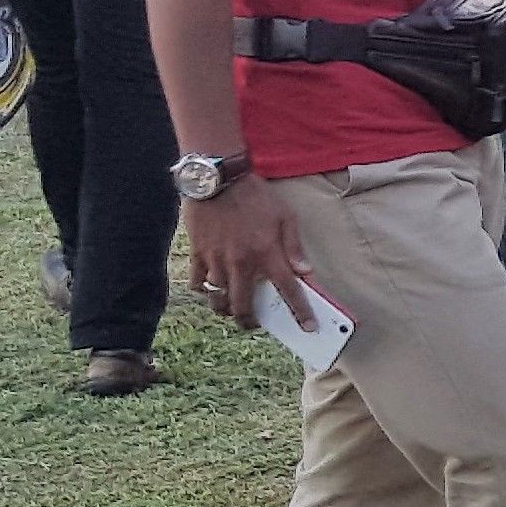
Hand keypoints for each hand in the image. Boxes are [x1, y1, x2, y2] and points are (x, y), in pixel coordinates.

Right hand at [181, 181, 313, 329]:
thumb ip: (294, 246)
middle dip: (250, 321)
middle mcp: (241, 263)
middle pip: (243, 306)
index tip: (308, 327)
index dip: (300, 312)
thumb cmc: (255, 196)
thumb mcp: (285, 216)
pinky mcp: (197, 254)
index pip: (288, 290)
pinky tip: (211, 287)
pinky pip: (197, 283)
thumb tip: (305, 272)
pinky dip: (204, 290)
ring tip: (232, 307)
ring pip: (218, 299)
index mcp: (267, 254)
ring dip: (226, 308)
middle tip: (255, 323)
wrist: (218, 179)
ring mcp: (216, 260)